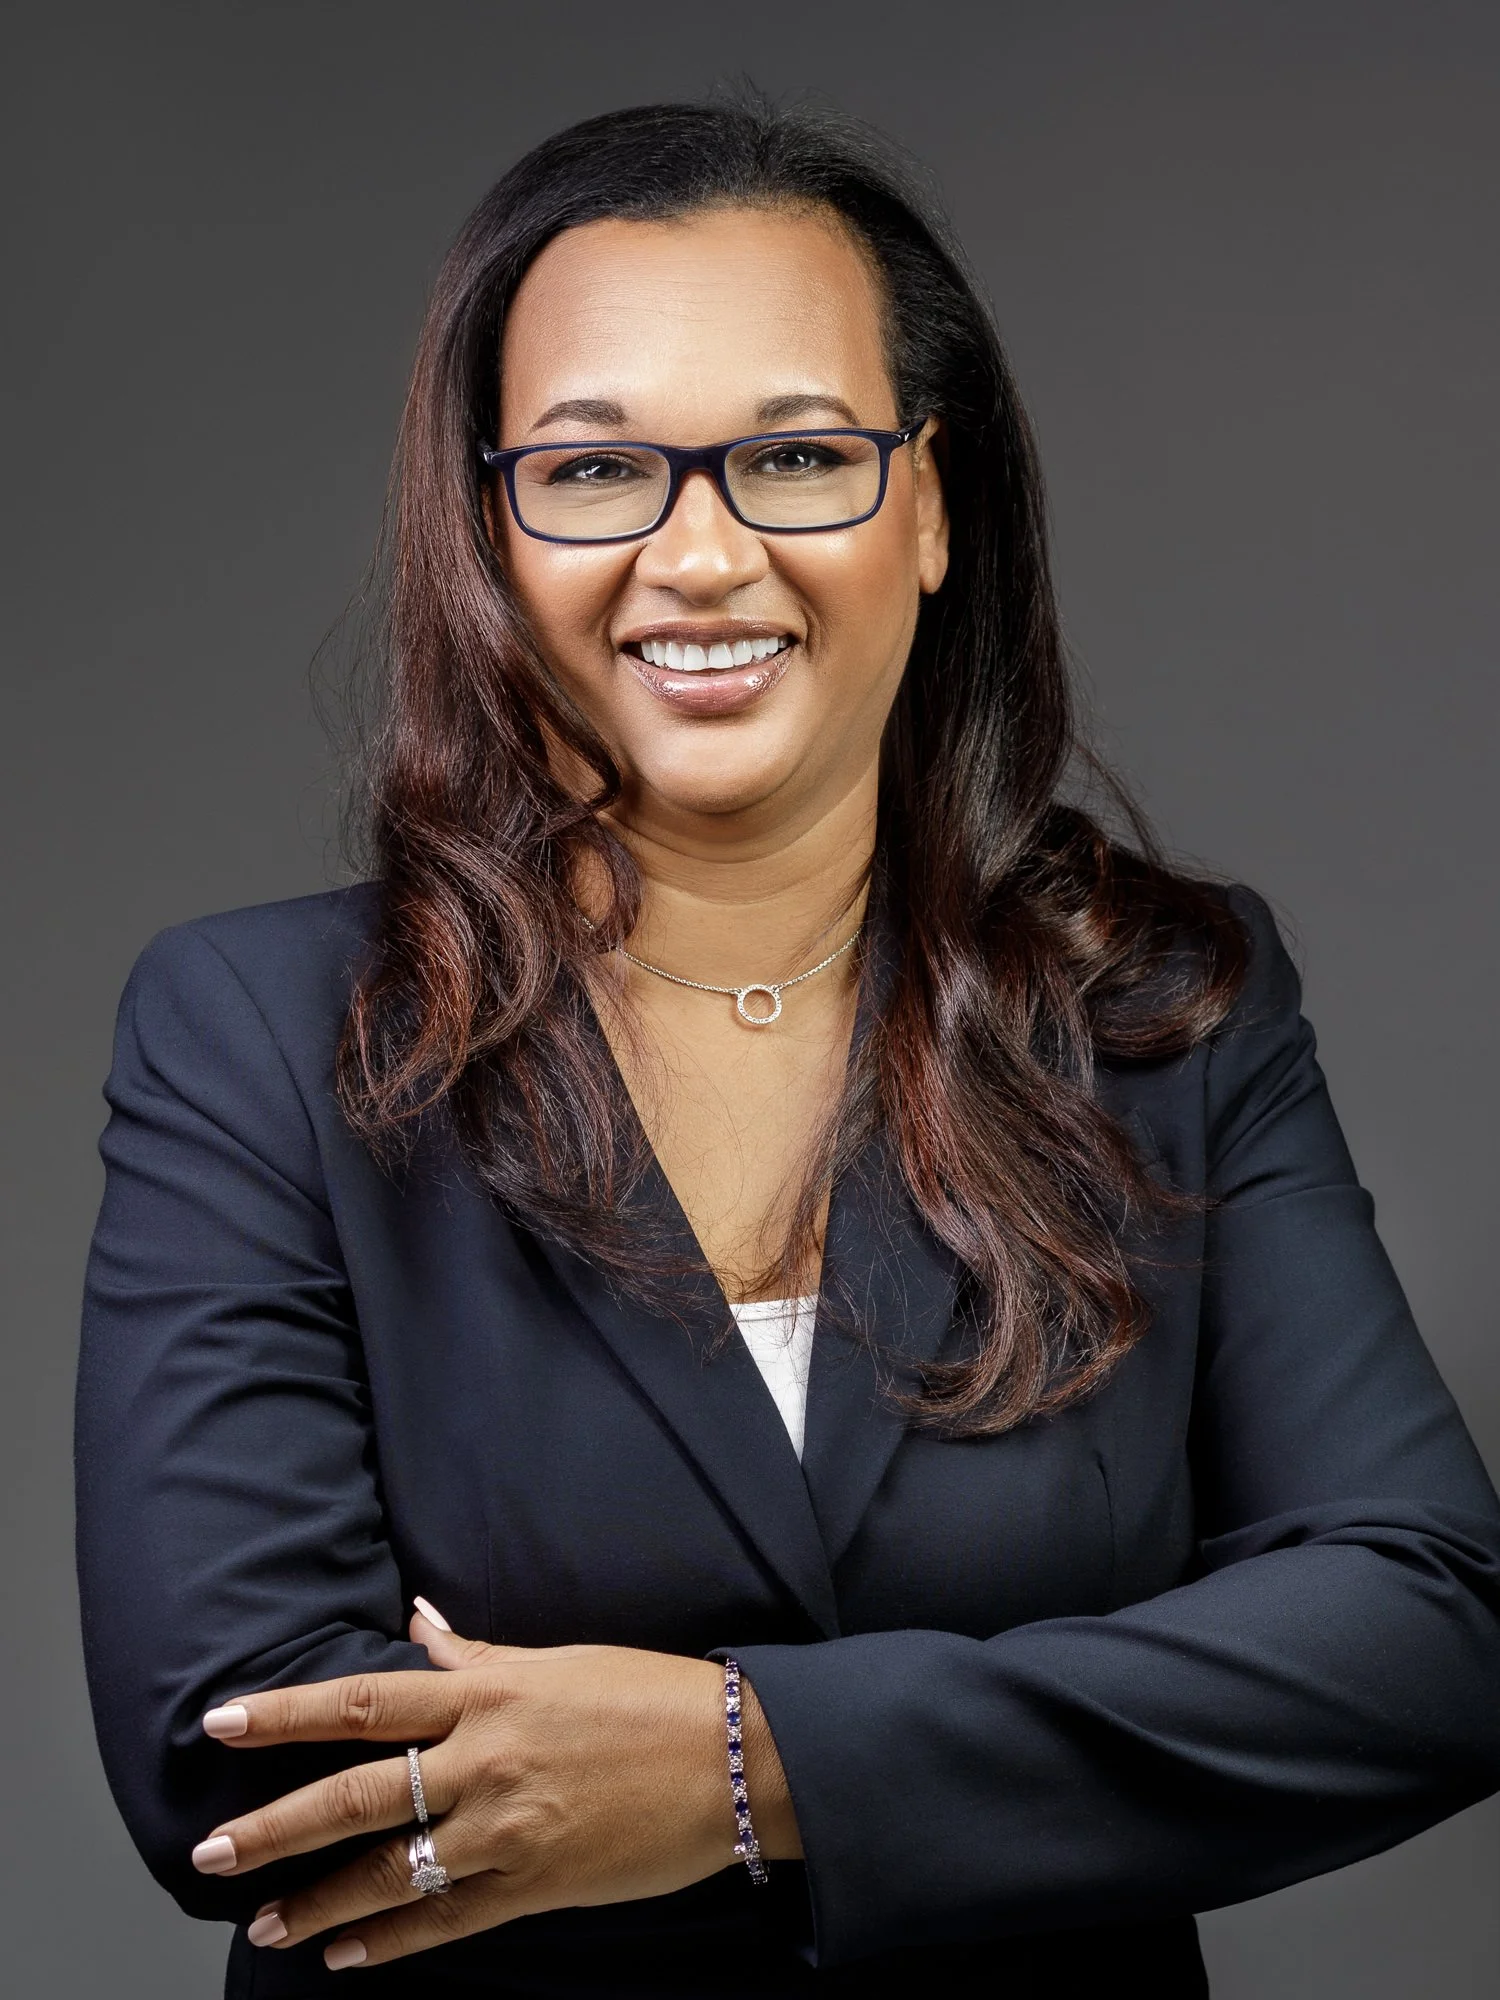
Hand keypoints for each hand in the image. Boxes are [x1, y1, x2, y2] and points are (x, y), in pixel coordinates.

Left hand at [189, 1608, 799, 1969]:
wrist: (735, 1758)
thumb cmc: (648, 1695)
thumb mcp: (557, 1661)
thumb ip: (478, 1653)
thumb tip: (419, 1621)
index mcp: (489, 1692)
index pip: (366, 1699)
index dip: (287, 1711)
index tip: (223, 1721)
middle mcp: (485, 1758)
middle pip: (357, 1792)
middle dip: (276, 1825)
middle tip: (209, 1853)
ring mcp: (507, 1826)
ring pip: (389, 1869)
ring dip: (318, 1901)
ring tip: (263, 1921)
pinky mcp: (535, 1882)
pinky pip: (445, 1920)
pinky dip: (389, 1941)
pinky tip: (346, 1955)